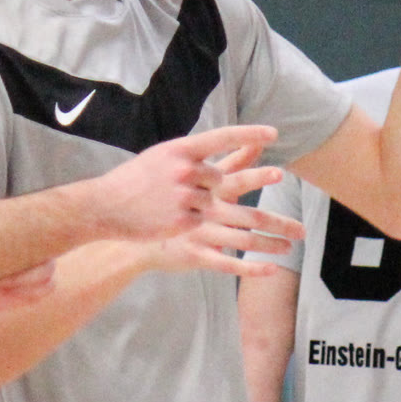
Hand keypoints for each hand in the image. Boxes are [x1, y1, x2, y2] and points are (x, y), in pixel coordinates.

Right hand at [139, 143, 305, 277]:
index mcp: (183, 157)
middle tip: (284, 177)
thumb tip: (229, 145)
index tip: (272, 133)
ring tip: (294, 237)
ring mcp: (190, 214)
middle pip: (237, 185)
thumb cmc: (140, 181)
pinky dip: (251, 265)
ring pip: (241, 225)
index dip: (247, 135)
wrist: (106, 209)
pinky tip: (272, 268)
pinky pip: (227, 257)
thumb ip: (202, 156)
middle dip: (263, 182)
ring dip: (271, 233)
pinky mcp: (189, 242)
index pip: (220, 141)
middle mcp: (187, 182)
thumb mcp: (166, 159)